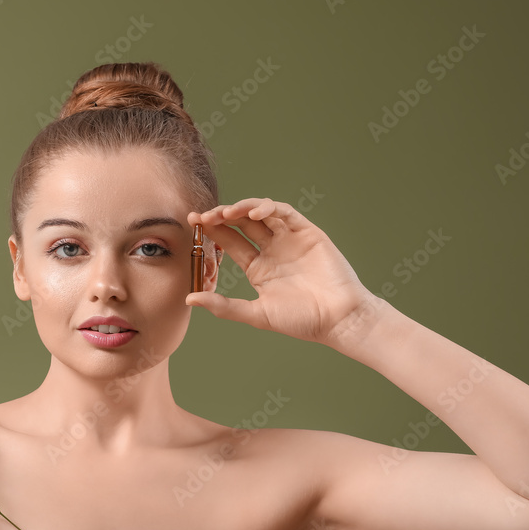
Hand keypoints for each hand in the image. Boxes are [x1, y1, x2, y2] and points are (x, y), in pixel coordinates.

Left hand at [187, 198, 380, 348]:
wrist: (338, 319)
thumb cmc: (301, 321)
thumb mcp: (256, 314)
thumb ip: (224, 306)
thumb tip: (189, 299)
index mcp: (258, 267)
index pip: (230, 242)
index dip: (212, 231)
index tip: (193, 222)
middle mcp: (272, 250)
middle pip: (242, 224)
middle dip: (222, 216)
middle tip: (204, 216)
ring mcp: (289, 239)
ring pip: (262, 213)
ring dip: (242, 208)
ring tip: (226, 213)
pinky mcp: (307, 233)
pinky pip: (285, 214)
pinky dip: (269, 208)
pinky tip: (254, 214)